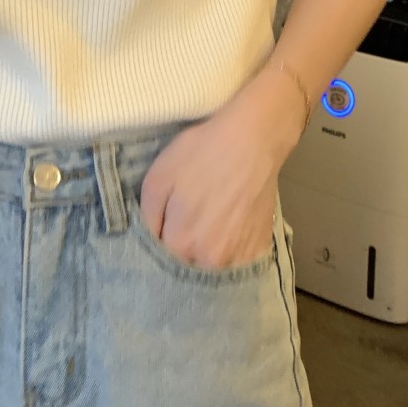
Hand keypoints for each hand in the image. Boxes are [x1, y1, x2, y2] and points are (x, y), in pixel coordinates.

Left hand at [139, 68, 305, 269]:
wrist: (253, 139)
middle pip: (187, 265)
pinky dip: (231, 252)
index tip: (166, 224)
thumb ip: (147, 216)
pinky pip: (237, 263)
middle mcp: (209, 261)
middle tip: (189, 220)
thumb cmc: (201, 153)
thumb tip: (149, 239)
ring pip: (212, 266)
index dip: (160, 241)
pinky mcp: (259, 249)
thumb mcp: (158, 177)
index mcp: (180, 244)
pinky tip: (230, 228)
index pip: (160, 259)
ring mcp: (238, 258)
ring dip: (207, 252)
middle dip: (183, 249)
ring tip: (211, 223)